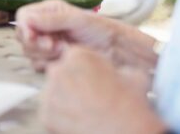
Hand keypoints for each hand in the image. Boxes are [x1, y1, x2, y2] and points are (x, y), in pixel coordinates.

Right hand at [15, 0, 119, 71]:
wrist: (117, 52)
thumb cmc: (101, 30)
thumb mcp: (77, 20)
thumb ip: (51, 19)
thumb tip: (27, 20)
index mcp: (49, 10)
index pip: (23, 16)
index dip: (25, 27)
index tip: (33, 36)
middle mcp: (46, 25)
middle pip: (22, 35)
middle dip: (36, 43)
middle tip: (54, 46)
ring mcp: (48, 43)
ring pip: (29, 51)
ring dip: (44, 54)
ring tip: (64, 51)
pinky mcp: (52, 59)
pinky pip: (38, 64)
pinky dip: (48, 64)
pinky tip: (63, 60)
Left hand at [39, 46, 163, 133]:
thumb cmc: (132, 106)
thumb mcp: (133, 75)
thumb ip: (117, 68)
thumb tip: (118, 72)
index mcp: (78, 56)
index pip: (74, 58)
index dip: (86, 71)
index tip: (95, 82)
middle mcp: (58, 70)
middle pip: (61, 74)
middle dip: (72, 85)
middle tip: (90, 100)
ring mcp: (49, 94)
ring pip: (55, 95)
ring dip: (66, 102)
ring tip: (87, 114)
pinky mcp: (45, 116)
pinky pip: (51, 115)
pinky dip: (62, 120)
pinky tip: (80, 124)